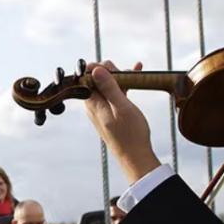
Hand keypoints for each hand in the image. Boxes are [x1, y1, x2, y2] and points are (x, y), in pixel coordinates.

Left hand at [82, 61, 162, 182]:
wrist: (135, 156)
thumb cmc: (130, 134)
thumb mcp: (122, 107)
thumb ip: (109, 87)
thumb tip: (96, 69)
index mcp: (93, 103)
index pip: (87, 77)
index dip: (98, 68)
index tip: (113, 67)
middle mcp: (94, 105)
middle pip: (96, 80)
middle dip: (111, 71)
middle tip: (127, 71)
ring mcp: (102, 109)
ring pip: (107, 86)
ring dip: (120, 77)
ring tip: (136, 70)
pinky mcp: (110, 113)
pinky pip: (114, 94)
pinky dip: (124, 86)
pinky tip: (136, 78)